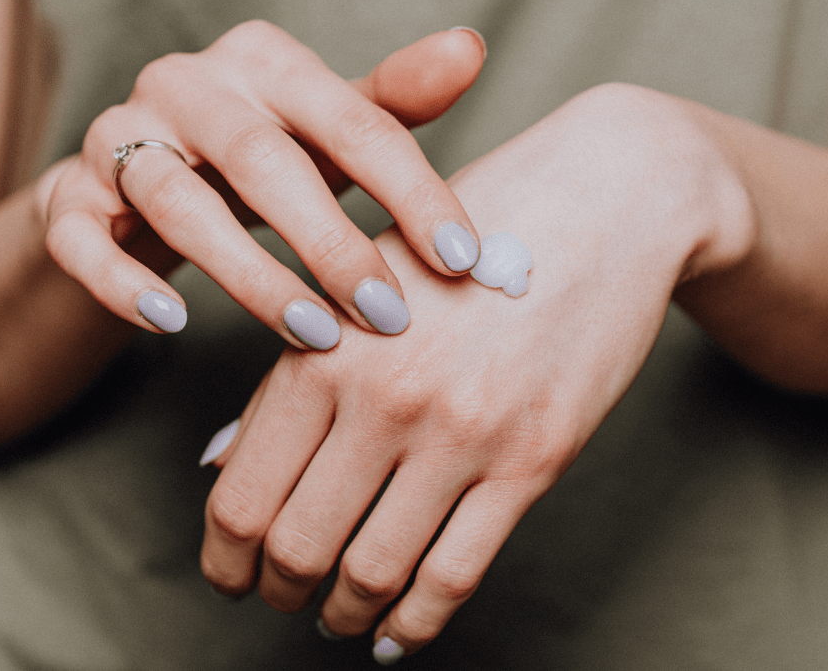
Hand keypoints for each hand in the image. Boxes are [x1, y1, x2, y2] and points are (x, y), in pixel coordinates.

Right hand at [35, 21, 487, 346]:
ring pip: (176, 201)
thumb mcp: (325, 129)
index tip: (463, 261)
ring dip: (249, 274)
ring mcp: (116, 137)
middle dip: (331, 243)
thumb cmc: (255, 159)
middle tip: (389, 313)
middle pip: (262, 159)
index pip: (353, 121)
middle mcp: (184, 83)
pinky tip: (173, 324)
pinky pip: (82, 239)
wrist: (131, 186)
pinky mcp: (65, 196)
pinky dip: (124, 283)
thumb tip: (469, 48)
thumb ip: (392, 100)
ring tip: (312, 334)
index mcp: (262, 59)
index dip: (412, 191)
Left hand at [199, 84, 756, 659]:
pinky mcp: (533, 459)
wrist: (606, 199)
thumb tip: (221, 466)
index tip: (231, 576)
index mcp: (324, 348)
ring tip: (338, 616)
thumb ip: (290, 376)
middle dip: (278, 591)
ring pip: (373, 571)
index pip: (242, 494)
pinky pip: (456, 575)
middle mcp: (384, 396)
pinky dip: (416, 624)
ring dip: (343, 613)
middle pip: (297, 545)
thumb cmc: (472, 232)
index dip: (224, 558)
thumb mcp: (364, 282)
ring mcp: (462, 432)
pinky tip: (399, 634)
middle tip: (283, 599)